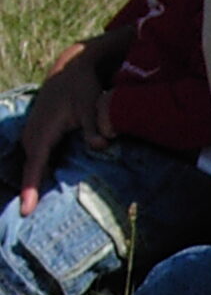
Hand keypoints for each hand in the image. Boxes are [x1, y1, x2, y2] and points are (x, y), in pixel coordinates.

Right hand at [17, 50, 106, 211]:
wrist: (70, 71)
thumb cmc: (83, 89)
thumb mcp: (92, 105)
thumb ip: (95, 127)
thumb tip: (100, 145)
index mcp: (43, 131)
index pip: (35, 166)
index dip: (30, 189)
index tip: (26, 211)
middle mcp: (33, 135)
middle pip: (31, 172)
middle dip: (30, 195)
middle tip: (32, 223)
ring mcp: (32, 136)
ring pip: (33, 167)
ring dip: (34, 187)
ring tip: (33, 213)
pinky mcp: (37, 137)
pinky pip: (36, 161)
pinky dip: (39, 175)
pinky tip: (44, 193)